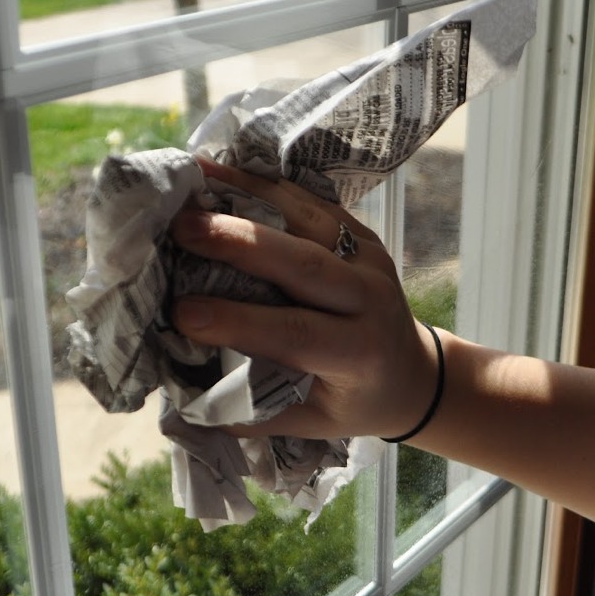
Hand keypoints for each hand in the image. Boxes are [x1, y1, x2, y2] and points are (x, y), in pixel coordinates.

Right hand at [170, 158, 438, 440]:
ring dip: (246, 196)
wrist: (412, 373)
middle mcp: (369, 299)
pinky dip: (261, 184)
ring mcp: (367, 256)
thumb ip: (253, 414)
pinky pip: (308, 200)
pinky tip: (218, 173)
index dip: (237, 320)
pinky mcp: (359, 230)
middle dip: (238, 241)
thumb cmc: (353, 402)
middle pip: (303, 262)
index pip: (294, 331)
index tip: (181, 311)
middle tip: (181, 228)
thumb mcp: (311, 422)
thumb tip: (183, 400)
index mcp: (357, 353)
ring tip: (193, 182)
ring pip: (306, 216)